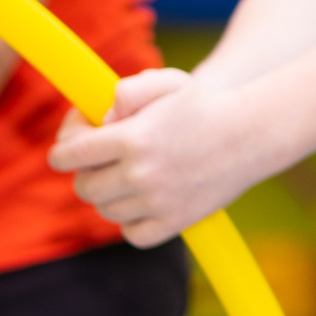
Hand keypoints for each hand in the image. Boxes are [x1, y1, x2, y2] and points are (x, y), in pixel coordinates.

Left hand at [51, 68, 262, 247]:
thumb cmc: (205, 105)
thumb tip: (101, 117)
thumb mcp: (167, 83)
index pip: (71, 154)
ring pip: (105, 210)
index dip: (62, 153)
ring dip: (109, 196)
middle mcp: (140, 174)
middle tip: (101, 164)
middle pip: (84, 187)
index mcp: (133, 138)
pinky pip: (131, 233)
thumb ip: (127, 91)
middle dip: (86, 174)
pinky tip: (141, 201)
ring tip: (127, 178)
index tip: (63, 154)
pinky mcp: (171, 224)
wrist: (254, 133)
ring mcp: (155, 202)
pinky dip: (130, 221)